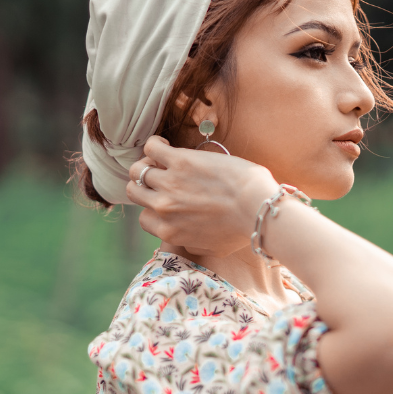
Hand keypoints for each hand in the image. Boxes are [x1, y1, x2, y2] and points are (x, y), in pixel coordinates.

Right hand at [126, 135, 276, 255]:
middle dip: (144, 186)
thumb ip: (195, 246)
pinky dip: (155, 144)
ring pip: (137, 171)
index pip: (145, 219)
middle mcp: (164, 209)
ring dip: (146, 164)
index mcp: (170, 232)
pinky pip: (151, 147)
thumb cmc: (244, 230)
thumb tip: (188, 243)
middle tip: (160, 178)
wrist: (257, 208)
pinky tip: (166, 144)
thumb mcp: (216, 249)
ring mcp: (169, 184)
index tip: (165, 201)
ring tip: (161, 160)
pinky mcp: (179, 161)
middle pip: (135, 193)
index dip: (154, 209)